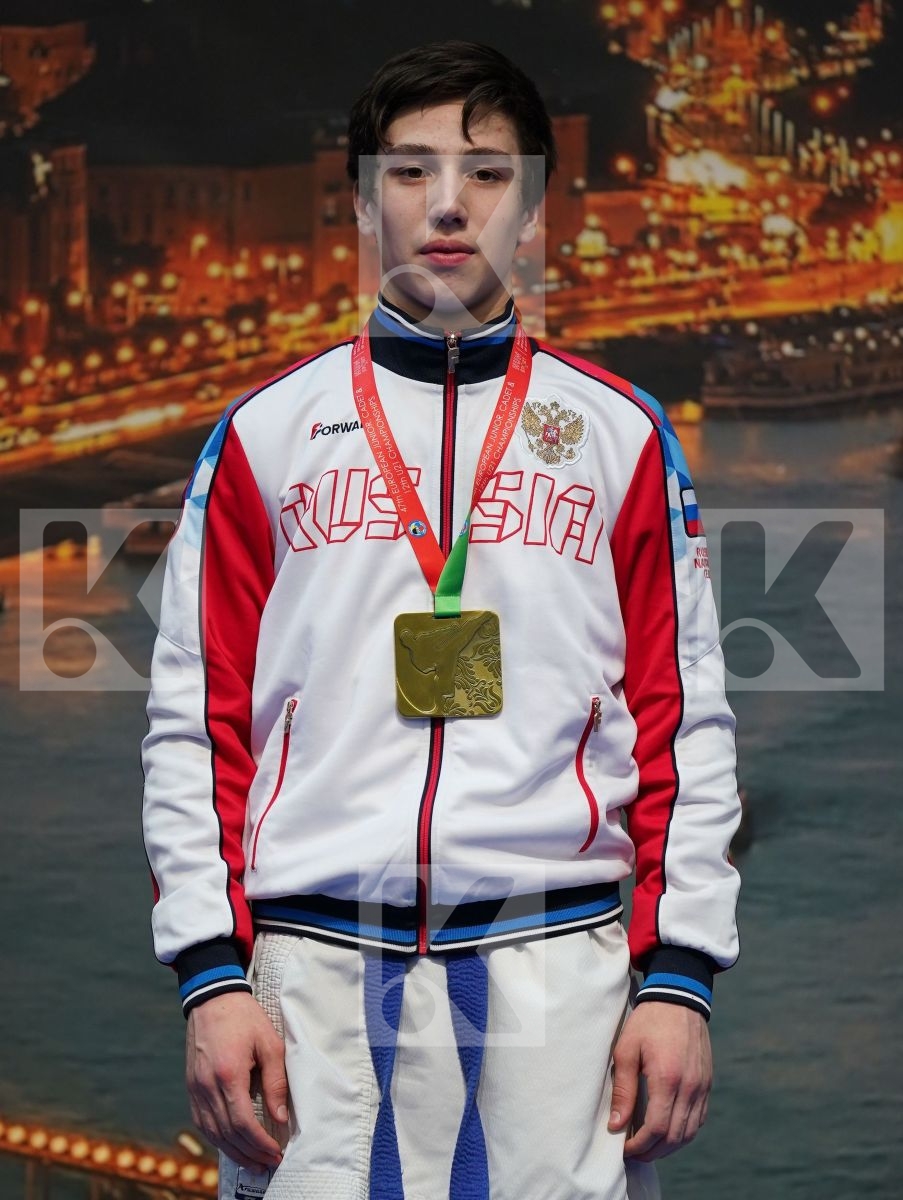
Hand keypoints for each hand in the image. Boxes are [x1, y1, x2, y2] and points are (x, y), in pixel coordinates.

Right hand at [186, 992, 288, 1168]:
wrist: (213, 998)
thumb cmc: (245, 1018)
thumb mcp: (270, 1043)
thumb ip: (275, 1082)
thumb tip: (280, 1117)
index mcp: (228, 1074)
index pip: (243, 1123)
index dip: (259, 1143)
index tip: (275, 1153)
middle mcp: (207, 1086)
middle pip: (227, 1134)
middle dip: (249, 1154)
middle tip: (268, 1164)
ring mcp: (195, 1088)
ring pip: (212, 1132)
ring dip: (233, 1151)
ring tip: (253, 1162)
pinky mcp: (191, 1086)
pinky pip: (202, 1122)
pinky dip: (217, 1138)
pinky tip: (231, 1144)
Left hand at [607, 1001, 711, 1161]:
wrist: (678, 998)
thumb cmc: (647, 1022)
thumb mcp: (626, 1050)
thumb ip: (623, 1089)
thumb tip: (616, 1125)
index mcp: (667, 1078)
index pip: (656, 1129)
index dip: (639, 1146)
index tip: (624, 1148)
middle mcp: (690, 1087)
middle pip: (674, 1137)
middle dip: (652, 1151)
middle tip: (633, 1152)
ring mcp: (702, 1087)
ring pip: (689, 1133)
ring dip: (669, 1146)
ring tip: (648, 1145)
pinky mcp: (707, 1084)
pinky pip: (699, 1120)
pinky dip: (683, 1132)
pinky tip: (667, 1130)